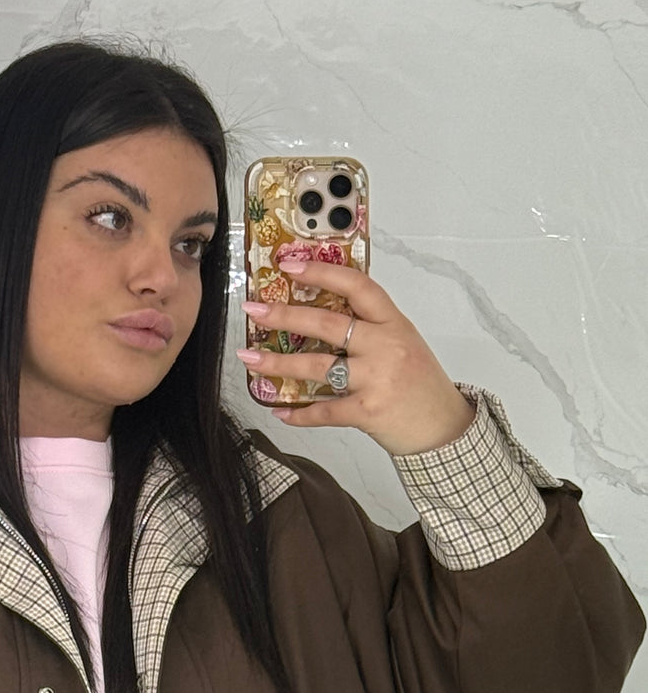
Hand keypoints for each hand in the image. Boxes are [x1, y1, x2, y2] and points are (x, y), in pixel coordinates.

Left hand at [237, 260, 474, 456]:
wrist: (443, 426)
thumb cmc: (420, 384)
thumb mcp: (403, 343)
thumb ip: (371, 328)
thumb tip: (322, 315)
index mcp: (393, 322)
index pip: (357, 286)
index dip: (321, 273)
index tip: (290, 266)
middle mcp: (385, 345)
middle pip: (327, 323)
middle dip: (284, 315)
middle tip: (254, 310)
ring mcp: (376, 378)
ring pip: (317, 365)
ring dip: (278, 362)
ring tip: (250, 358)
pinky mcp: (367, 411)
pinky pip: (324, 410)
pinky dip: (299, 414)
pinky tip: (280, 412)